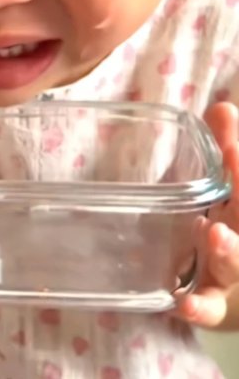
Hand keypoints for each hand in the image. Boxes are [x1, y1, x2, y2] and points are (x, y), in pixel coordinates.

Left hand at [174, 102, 238, 327]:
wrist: (235, 285)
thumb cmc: (231, 222)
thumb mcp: (231, 185)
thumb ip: (227, 145)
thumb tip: (223, 108)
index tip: (232, 147)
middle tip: (232, 174)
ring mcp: (231, 273)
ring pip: (234, 266)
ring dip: (228, 252)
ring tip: (214, 234)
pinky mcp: (213, 305)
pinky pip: (209, 309)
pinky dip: (199, 308)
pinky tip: (183, 303)